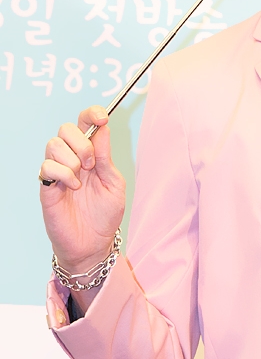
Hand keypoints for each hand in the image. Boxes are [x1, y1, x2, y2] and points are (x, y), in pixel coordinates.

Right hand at [40, 106, 125, 274]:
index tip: (102, 117)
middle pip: (66, 128)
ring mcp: (57, 172)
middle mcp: (72, 159)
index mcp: (90, 155)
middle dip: (81, 142)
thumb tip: (102, 128)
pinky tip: (72, 187)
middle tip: (91, 164)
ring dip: (72, 159)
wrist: (94, 244)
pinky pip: (47, 166)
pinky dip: (63, 173)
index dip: (91, 114)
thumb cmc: (105, 216)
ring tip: (81, 179)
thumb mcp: (114, 183)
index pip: (84, 124)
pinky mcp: (47, 186)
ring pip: (54, 144)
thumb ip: (106, 157)